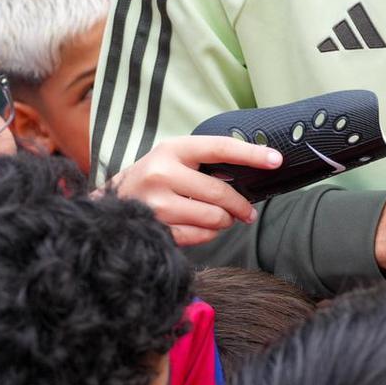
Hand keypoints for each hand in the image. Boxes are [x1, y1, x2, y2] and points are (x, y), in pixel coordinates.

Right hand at [107, 135, 281, 246]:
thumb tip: (250, 171)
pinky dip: (209, 234)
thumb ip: (206, 161)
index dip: (252, 154)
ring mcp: (156, 204)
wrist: (109, 203)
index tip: (276, 160)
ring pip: (213, 217)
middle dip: (241, 205)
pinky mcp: (155, 229)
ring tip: (224, 219)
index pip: (221, 148)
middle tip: (249, 211)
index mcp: (172, 150)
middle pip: (220, 192)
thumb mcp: (174, 157)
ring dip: (225, 221)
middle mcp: (162, 174)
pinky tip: (205, 228)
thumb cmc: (152, 176)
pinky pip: (198, 236)